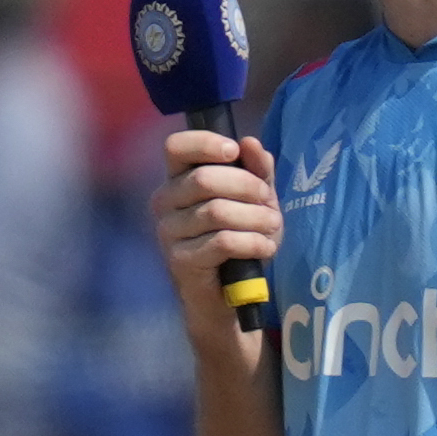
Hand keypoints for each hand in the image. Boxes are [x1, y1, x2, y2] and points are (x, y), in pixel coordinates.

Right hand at [152, 129, 279, 338]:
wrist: (231, 292)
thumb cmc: (241, 238)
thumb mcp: (256, 199)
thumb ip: (256, 170)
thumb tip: (250, 143)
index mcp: (178, 179)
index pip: (175, 147)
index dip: (205, 143)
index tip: (233, 151)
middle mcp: (164, 202)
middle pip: (204, 179)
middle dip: (247, 187)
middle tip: (269, 203)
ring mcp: (167, 232)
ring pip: (216, 212)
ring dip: (255, 219)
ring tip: (272, 228)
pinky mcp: (179, 260)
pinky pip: (221, 242)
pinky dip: (252, 243)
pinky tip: (266, 248)